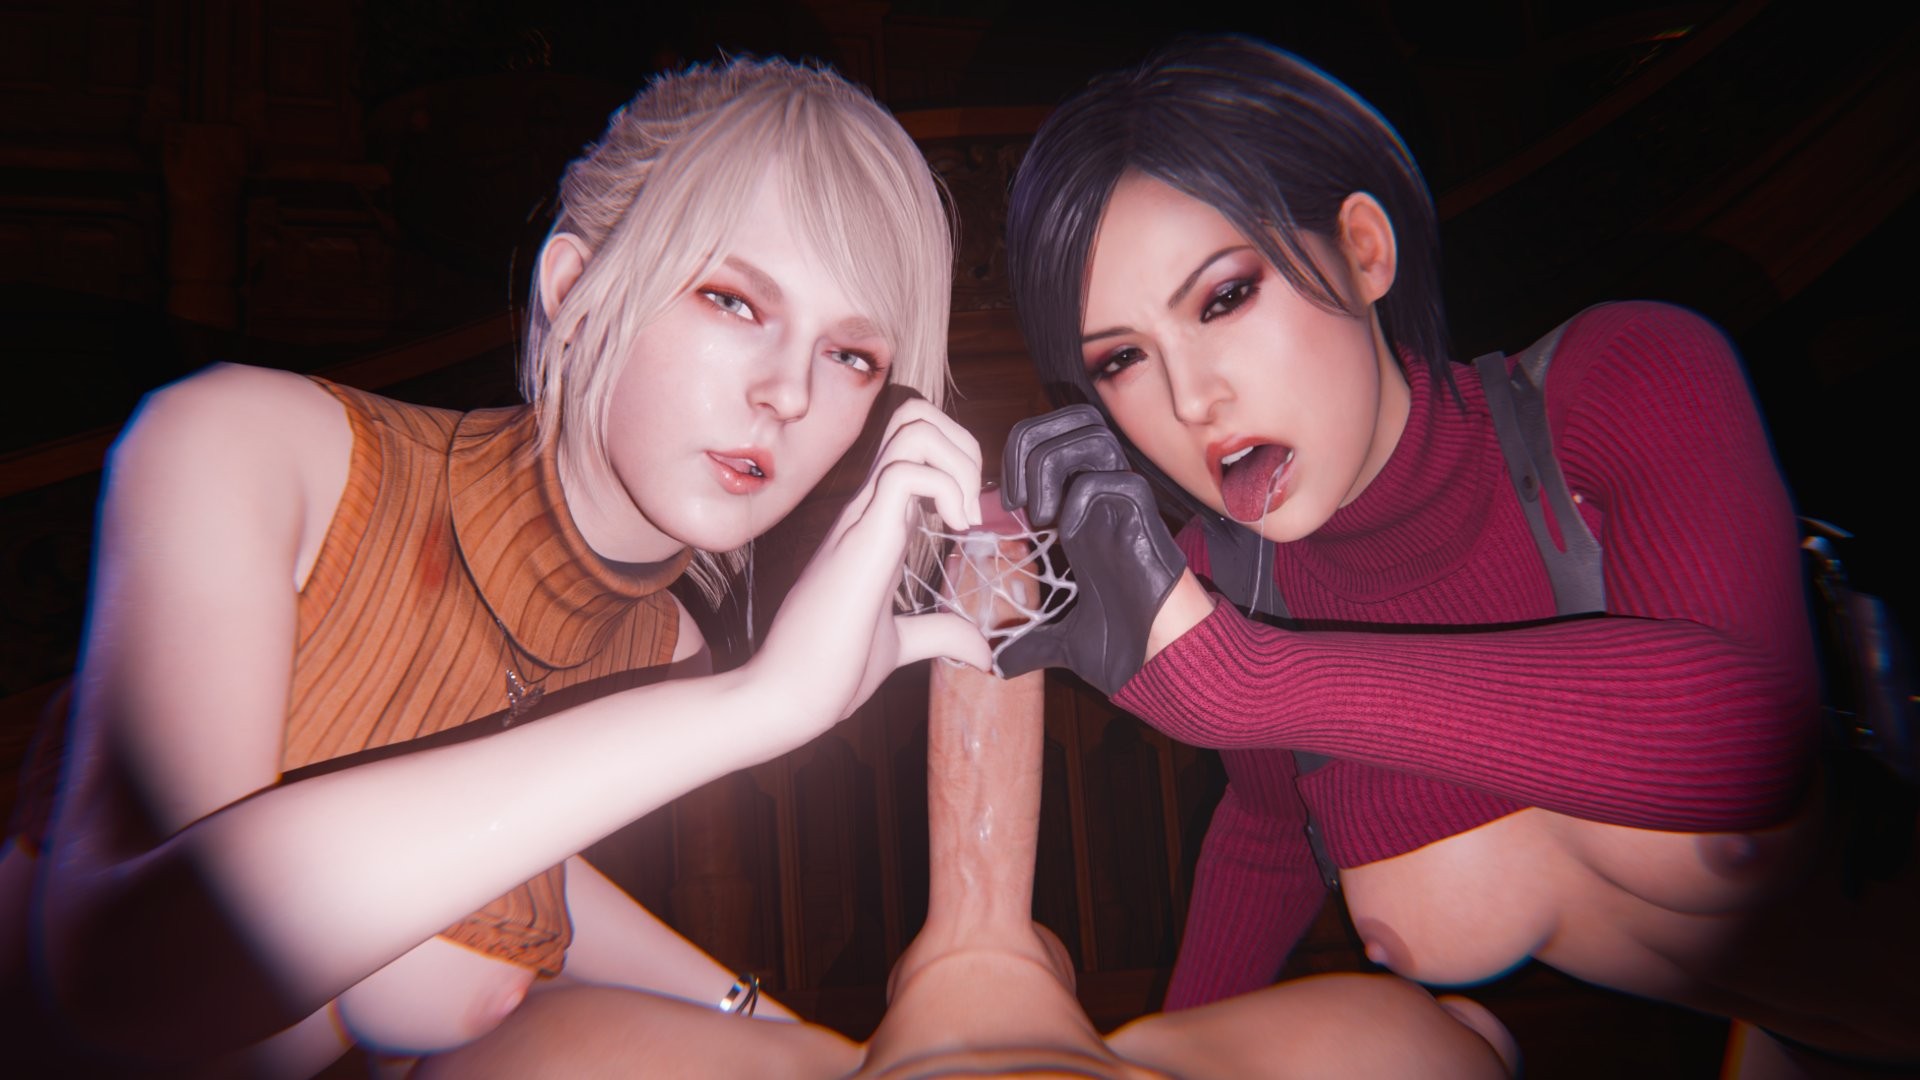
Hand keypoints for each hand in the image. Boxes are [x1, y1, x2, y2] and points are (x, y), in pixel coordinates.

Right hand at [748, 398, 991, 748]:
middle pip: (912, 415)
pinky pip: (905, 472)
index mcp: (874, 522)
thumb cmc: (829, 669)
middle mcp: (865, 507)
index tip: (972, 511)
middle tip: (975, 501)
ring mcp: (860, 517)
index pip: (912, 443)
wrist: (788, 697)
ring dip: (958, 459)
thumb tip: (982, 648)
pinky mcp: (862, 539)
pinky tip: (956, 530)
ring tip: (966, 516)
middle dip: (962, 441)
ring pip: (911, 428)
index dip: (955, 456)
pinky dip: (946, 486)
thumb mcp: (899, 644)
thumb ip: (937, 632)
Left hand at [997, 406, 1185, 695]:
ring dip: (1049, 466)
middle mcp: (1104, 497)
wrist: (1164, 667)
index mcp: (1082, 511)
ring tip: (1039, 516)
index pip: (1050, 438)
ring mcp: (1125, 505)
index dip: (1017, 454)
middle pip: (1069, 418)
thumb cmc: (1126, 647)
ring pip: (1091, 434)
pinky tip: (1067, 535)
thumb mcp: (1063, 640)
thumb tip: (998, 664)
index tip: (1003, 507)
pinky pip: (1113, 479)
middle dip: (1027, 445)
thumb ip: (1030, 643)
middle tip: (1015, 500)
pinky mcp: (1146, 519)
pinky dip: (1080, 498)